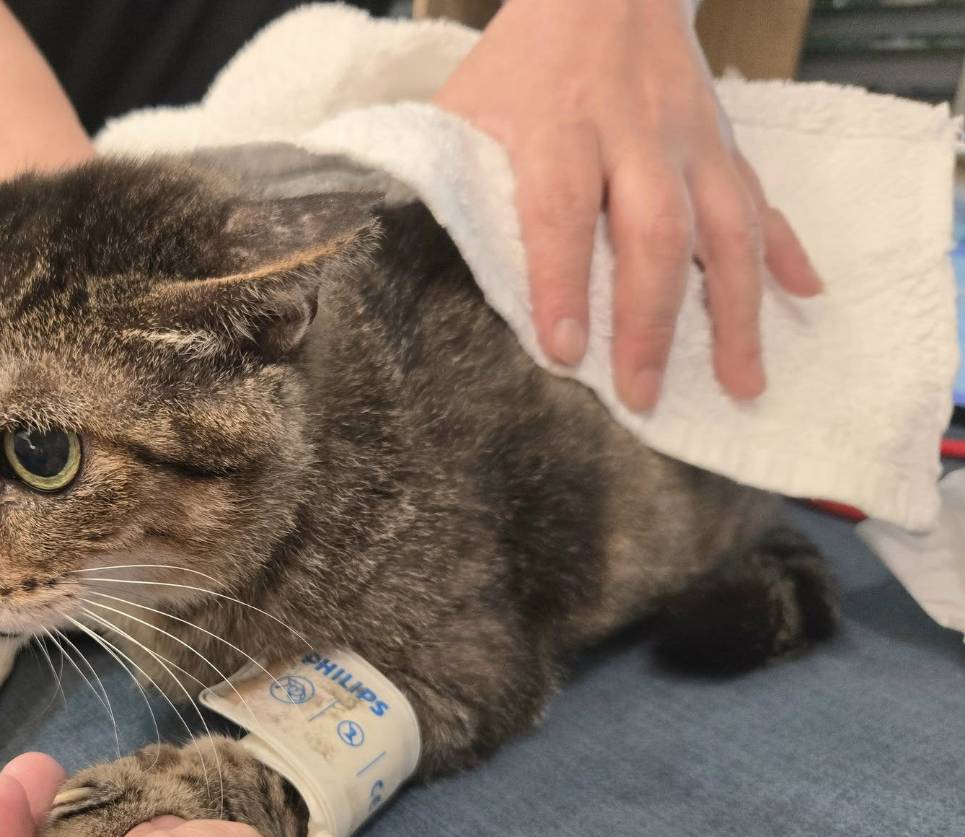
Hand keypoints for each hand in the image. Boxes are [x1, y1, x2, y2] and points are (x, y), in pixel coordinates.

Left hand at [433, 0, 822, 411]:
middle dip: (650, 318)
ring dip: (737, 307)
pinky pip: (760, 198)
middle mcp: (635, 131)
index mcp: (559, 122)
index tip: (565, 350)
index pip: (561, 209)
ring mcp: (690, 138)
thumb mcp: (470, 105)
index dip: (562, 282)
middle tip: (642, 393)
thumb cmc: (523, 60)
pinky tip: (804, 297)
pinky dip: (786, 248)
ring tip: (742, 382)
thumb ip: (449, 178)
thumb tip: (413, 263)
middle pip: (653, 229)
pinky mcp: (724, 141)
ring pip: (725, 225)